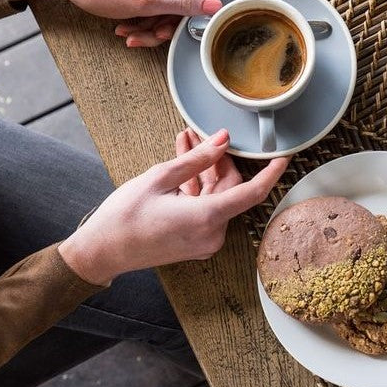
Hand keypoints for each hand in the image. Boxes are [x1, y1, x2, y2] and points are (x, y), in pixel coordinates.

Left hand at [0, 0, 265, 46]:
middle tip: (148, 37)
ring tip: (129, 33)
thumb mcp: (141, 2)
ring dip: (155, 23)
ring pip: (174, 4)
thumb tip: (216, 8)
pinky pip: (158, 0)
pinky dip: (146, 16)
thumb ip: (181, 5)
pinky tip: (125, 26)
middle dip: (174, 23)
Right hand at [57, 129, 288, 284]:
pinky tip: (181, 166)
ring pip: (216, 197)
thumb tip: (223, 140)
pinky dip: (196, 189)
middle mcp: (212, 234)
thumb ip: (197, 159)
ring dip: (203, 171)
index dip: (271, 173)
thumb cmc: (124, 216)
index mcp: (207, 218)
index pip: (253, 193)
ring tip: (184, 142)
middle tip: (199, 134)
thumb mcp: (160, 178)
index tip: (284, 157)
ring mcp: (204, 241)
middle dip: (217, 160)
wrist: (102, 252)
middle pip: (229, 189)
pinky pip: (206, 209)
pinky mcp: (196, 242)